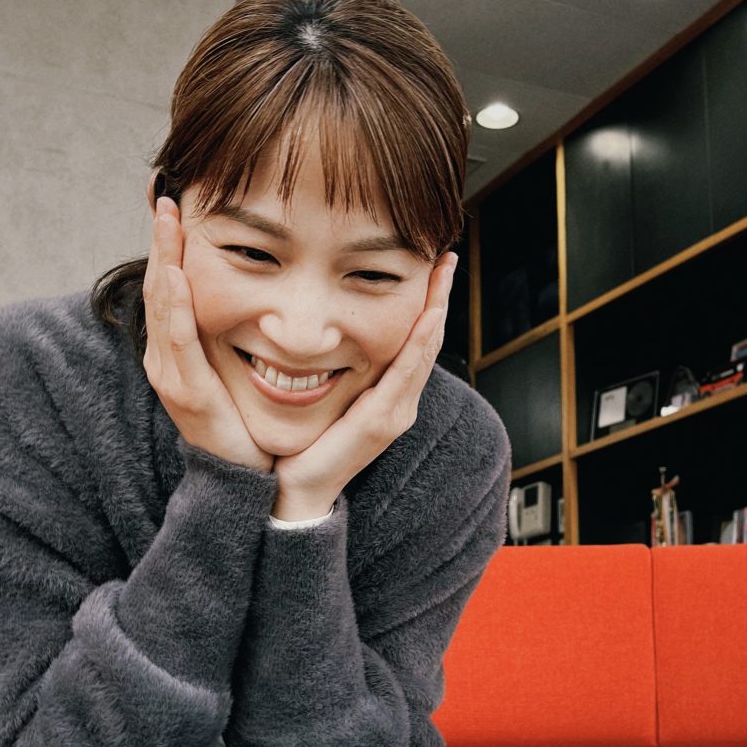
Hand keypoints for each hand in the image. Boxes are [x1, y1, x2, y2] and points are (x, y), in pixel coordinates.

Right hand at [143, 197, 272, 472]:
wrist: (241, 478)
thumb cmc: (242, 420)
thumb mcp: (235, 365)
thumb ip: (236, 331)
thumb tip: (258, 289)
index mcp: (176, 348)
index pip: (168, 284)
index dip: (168, 244)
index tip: (174, 202)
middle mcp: (165, 357)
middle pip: (158, 285)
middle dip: (161, 240)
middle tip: (165, 194)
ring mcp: (171, 374)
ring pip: (163, 305)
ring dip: (163, 259)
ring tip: (166, 221)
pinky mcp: (188, 392)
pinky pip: (179, 340)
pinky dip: (176, 304)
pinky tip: (177, 274)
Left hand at [271, 252, 455, 519]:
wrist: (299, 489)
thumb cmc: (308, 444)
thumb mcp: (327, 397)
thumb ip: (336, 370)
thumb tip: (324, 333)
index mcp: (390, 394)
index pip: (415, 340)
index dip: (426, 303)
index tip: (431, 266)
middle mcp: (401, 401)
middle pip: (427, 339)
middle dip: (438, 296)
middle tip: (447, 257)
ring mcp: (396, 411)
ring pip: (423, 350)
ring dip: (435, 308)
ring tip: (442, 273)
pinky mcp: (382, 421)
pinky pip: (405, 374)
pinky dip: (418, 342)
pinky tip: (427, 315)